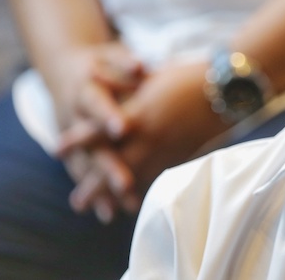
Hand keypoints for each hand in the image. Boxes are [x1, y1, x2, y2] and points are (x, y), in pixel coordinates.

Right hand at [52, 42, 144, 220]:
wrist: (64, 69)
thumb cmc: (98, 61)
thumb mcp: (110, 54)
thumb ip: (124, 61)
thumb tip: (141, 66)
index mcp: (86, 90)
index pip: (97, 104)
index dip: (108, 116)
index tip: (123, 128)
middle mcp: (75, 116)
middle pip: (92, 144)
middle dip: (107, 165)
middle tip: (125, 184)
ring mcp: (72, 136)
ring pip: (86, 165)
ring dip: (99, 188)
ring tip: (114, 210)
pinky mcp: (74, 149)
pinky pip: (84, 174)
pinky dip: (94, 193)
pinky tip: (107, 212)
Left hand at [61, 61, 228, 219]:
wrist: (226, 88)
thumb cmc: (189, 76)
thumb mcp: (153, 75)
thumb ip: (125, 83)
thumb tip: (95, 77)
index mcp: (139, 111)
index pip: (101, 129)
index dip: (77, 140)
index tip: (57, 149)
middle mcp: (150, 135)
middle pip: (115, 164)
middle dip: (94, 184)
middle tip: (76, 203)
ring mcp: (168, 148)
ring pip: (138, 176)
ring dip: (118, 194)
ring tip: (104, 210)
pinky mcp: (184, 155)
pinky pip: (160, 176)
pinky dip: (146, 188)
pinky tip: (138, 198)